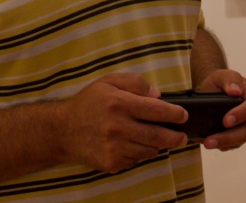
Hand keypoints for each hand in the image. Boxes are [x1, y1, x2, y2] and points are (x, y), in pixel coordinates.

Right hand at [56, 73, 187, 172]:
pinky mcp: (111, 163)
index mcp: (119, 104)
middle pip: (157, 136)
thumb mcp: (109, 81)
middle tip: (182, 136)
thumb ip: (135, 83)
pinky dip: (140, 153)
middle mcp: (118, 127)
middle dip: (175, 137)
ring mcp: (114, 148)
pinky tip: (135, 144)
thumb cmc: (89, 103)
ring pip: (148, 151)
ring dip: (157, 146)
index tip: (183, 116)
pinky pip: (135, 160)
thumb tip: (157, 95)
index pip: (156, 110)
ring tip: (159, 139)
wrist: (62, 131)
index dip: (174, 114)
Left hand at [193, 70, 245, 150]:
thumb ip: (230, 78)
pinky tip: (210, 143)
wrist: (213, 92)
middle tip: (211, 140)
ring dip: (224, 143)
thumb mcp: (221, 75)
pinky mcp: (240, 136)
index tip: (226, 120)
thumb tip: (235, 91)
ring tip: (207, 143)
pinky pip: (234, 144)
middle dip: (230, 136)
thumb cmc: (219, 83)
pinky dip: (222, 145)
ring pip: (242, 139)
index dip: (242, 114)